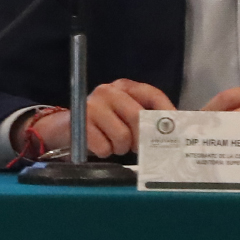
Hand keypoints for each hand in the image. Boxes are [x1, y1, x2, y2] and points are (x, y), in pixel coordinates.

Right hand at [31, 78, 174, 158]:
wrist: (62, 128)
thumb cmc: (103, 124)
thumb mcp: (125, 115)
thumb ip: (148, 118)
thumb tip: (177, 129)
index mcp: (124, 86)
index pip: (152, 95)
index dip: (167, 113)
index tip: (176, 131)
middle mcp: (108, 91)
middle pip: (138, 117)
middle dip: (142, 138)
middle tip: (138, 146)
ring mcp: (93, 105)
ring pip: (122, 136)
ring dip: (121, 148)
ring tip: (114, 144)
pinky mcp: (79, 123)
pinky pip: (104, 147)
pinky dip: (105, 152)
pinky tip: (99, 145)